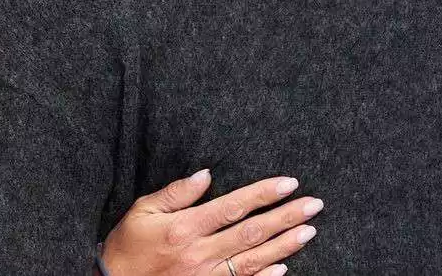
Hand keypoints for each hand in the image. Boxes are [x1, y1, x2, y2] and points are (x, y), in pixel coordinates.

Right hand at [100, 170, 321, 275]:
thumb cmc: (127, 246)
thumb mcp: (142, 211)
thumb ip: (176, 193)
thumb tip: (206, 174)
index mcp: (185, 228)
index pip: (233, 207)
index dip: (263, 194)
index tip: (288, 183)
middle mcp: (200, 253)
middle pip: (251, 233)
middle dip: (285, 217)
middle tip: (314, 205)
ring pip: (253, 260)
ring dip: (284, 245)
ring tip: (309, 231)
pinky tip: (284, 268)